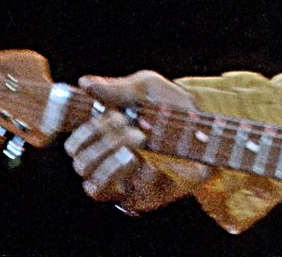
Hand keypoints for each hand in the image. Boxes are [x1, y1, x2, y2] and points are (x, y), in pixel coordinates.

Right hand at [64, 70, 210, 213]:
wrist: (207, 128)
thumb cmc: (173, 106)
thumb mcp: (147, 88)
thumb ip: (117, 88)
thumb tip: (84, 83)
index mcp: (104, 138)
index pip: (75, 145)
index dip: (86, 132)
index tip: (112, 115)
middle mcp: (107, 162)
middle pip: (82, 164)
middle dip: (103, 143)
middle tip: (132, 127)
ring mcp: (122, 183)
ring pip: (93, 186)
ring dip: (111, 162)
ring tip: (140, 140)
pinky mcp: (139, 198)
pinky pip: (121, 199)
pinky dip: (133, 179)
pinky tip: (149, 163)